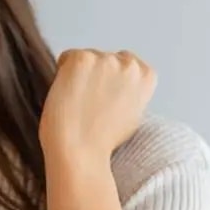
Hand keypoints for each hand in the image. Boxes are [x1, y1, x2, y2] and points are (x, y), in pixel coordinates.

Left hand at [39, 48, 156, 157]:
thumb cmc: (102, 141)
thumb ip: (130, 91)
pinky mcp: (82, 59)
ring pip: (87, 58)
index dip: (112, 81)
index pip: (127, 63)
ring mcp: (106, 59)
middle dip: (96, 75)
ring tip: (79, 103)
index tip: (105, 99)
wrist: (81, 151)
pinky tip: (68, 95)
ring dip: (79, 75)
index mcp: (146, 76)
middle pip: (106, 58)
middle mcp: (130, 64)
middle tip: (90, 104)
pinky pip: (66, 58)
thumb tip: (115, 80)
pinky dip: (62, 74)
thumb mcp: (132, 113)